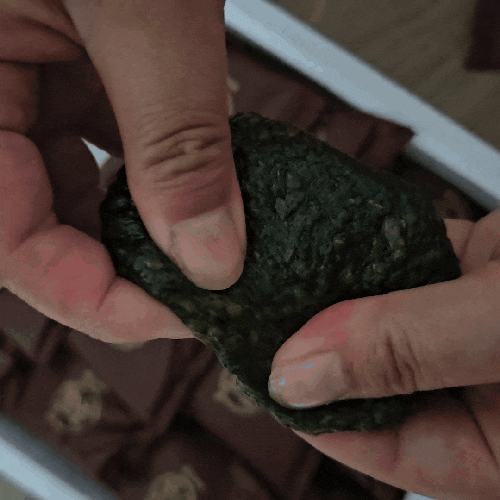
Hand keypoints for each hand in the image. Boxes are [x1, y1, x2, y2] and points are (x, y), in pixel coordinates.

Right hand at [0, 0, 245, 343]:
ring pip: (74, 187)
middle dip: (124, 266)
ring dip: (143, 221)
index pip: (10, 242)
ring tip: (207, 235)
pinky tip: (195, 177)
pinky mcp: (73, 63)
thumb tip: (212, 257)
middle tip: (201, 289)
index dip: (94, 297)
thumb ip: (177, 140)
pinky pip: (100, 140)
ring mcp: (29, 74)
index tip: (178, 316)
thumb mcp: (151, 16)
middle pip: (42, 224)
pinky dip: (150, 168)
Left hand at [269, 210, 499, 498]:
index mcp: (495, 443)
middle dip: (318, 347)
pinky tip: (328, 241)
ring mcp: (468, 321)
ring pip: (384, 318)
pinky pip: (404, 266)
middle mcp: (472, 384)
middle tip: (259, 316)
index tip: (265, 374)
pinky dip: (367, 253)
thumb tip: (300, 377)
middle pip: (375, 379)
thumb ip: (408, 350)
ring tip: (281, 275)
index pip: (385, 448)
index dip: (317, 413)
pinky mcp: (469, 269)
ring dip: (337, 295)